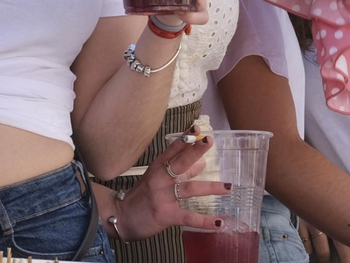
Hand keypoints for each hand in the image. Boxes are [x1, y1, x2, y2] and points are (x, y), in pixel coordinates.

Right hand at [113, 135, 228, 239]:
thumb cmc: (142, 196)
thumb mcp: (158, 179)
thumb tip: (202, 162)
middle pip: (179, 162)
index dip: (185, 138)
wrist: (120, 218)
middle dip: (195, 151)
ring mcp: (162, 196)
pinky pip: (188, 216)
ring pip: (188, 188)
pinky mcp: (166, 215)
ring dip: (210, 187)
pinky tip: (219, 222)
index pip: (173, 149)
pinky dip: (204, 221)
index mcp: (158, 167)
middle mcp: (159, 179)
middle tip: (210, 141)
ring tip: (228, 187)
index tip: (198, 127)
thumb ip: (181, 171)